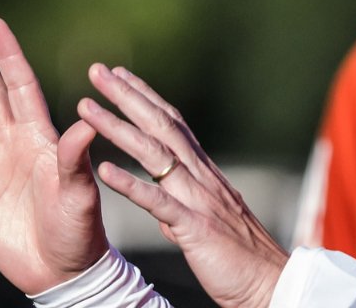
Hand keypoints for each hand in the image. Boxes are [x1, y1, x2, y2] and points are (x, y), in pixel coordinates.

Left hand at [78, 63, 288, 307]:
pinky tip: (103, 170)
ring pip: (154, 154)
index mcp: (205, 174)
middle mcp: (202, 177)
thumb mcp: (210, 223)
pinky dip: (130, 185)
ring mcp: (199, 199)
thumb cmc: (241, 258)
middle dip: (127, 96)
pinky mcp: (195, 227)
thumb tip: (166, 203)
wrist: (270, 284)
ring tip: (86, 108)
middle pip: (160, 126)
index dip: (146, 97)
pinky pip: (158, 202)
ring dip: (117, 128)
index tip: (121, 75)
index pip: (173, 124)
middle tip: (97, 70)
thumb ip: (187, 207)